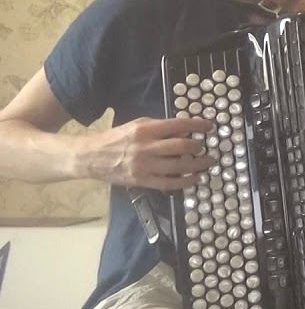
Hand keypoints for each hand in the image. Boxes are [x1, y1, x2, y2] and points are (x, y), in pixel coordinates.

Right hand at [78, 117, 215, 190]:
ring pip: (179, 166)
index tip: (209, 126)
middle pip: (181, 147)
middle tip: (206, 148)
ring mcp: (145, 165)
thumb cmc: (117, 138)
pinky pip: (169, 183)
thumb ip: (160, 127)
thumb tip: (184, 130)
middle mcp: (146, 147)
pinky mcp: (142, 180)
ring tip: (207, 162)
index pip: (178, 125)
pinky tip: (196, 178)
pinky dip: (186, 182)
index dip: (197, 125)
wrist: (91, 157)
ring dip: (198, 165)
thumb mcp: (137, 125)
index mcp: (146, 129)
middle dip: (198, 147)